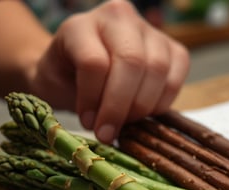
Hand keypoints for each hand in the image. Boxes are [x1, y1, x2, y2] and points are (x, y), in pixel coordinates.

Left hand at [30, 0, 189, 142]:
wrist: (76, 68)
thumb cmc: (63, 78)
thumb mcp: (54, 86)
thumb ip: (76, 100)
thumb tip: (106, 131)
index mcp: (81, 25)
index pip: (94, 62)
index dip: (93, 99)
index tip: (88, 123)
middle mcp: (118, 17)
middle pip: (131, 62)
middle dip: (120, 107)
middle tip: (108, 133)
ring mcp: (148, 31)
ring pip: (157, 69)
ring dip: (141, 107)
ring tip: (123, 123)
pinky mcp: (172, 49)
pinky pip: (175, 78)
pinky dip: (160, 104)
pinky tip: (140, 114)